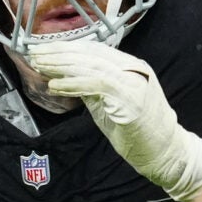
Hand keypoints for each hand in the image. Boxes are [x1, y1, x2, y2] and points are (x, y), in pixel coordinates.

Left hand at [25, 37, 201, 201]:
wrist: (168, 153)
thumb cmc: (140, 133)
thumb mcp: (110, 104)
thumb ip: (92, 89)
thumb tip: (65, 77)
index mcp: (130, 66)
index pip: (92, 50)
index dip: (65, 48)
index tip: (42, 50)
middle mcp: (133, 69)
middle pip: (89, 53)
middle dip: (58, 53)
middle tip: (33, 53)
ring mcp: (133, 82)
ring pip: (90, 65)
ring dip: (60, 66)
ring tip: (39, 66)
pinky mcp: (130, 98)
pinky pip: (96, 84)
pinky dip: (73, 84)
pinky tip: (55, 86)